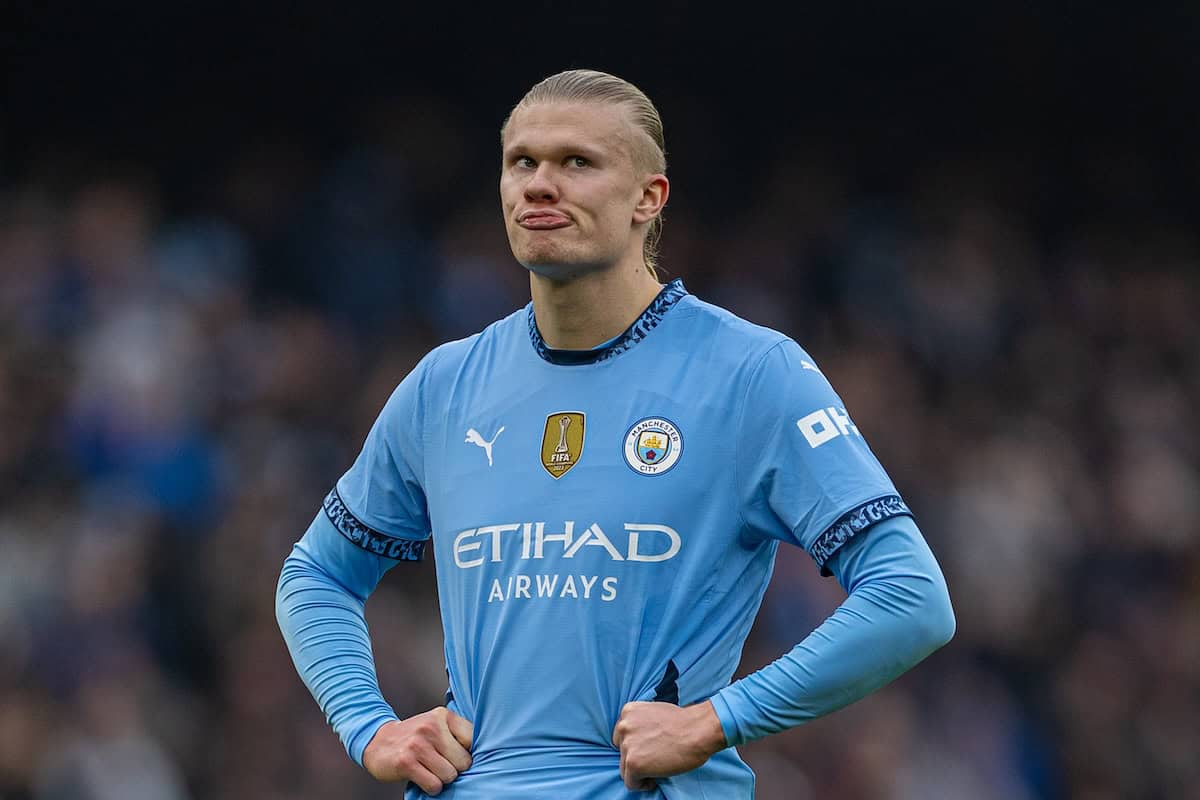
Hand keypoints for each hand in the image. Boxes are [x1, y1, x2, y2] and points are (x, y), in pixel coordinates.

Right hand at [362, 707, 473, 794]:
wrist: (377, 742)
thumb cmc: (413, 737)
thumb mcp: (436, 725)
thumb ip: (457, 734)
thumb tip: (483, 753)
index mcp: (443, 716)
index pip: (473, 740)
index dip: (467, 753)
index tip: (457, 755)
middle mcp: (431, 727)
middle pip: (464, 762)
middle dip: (455, 768)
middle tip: (440, 764)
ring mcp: (418, 744)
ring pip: (450, 775)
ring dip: (442, 779)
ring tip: (430, 770)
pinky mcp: (406, 762)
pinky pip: (434, 785)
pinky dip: (431, 787)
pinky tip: (422, 776)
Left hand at [611, 701, 725, 790]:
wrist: (697, 730)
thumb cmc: (684, 722)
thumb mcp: (655, 713)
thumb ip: (642, 723)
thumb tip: (641, 739)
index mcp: (628, 711)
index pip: (622, 735)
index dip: (635, 746)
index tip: (648, 750)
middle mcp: (623, 726)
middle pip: (622, 752)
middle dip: (636, 757)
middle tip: (654, 760)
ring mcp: (627, 745)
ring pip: (625, 768)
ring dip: (639, 771)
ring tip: (656, 770)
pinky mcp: (633, 763)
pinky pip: (631, 782)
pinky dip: (642, 784)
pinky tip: (655, 779)